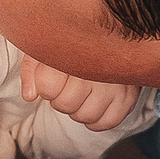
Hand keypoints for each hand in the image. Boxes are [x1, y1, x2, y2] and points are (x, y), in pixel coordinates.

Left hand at [20, 55, 140, 131]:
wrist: (114, 35)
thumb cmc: (74, 45)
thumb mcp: (47, 48)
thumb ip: (31, 70)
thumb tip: (29, 96)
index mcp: (74, 49)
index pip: (48, 87)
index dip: (45, 86)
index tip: (51, 76)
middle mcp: (98, 67)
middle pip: (65, 104)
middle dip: (59, 99)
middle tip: (67, 86)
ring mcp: (117, 83)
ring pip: (85, 116)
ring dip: (77, 110)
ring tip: (81, 93)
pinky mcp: (130, 97)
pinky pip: (107, 122)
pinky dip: (96, 119)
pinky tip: (94, 103)